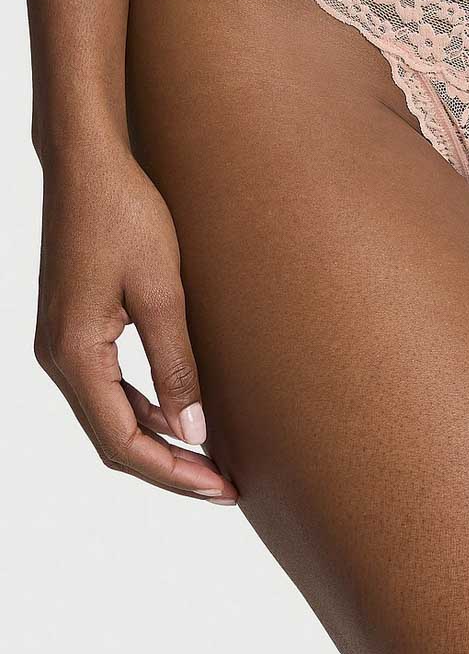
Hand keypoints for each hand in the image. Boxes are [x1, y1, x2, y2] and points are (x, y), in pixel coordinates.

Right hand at [34, 141, 236, 503]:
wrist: (89, 164)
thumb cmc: (125, 215)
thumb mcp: (162, 290)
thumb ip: (175, 364)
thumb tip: (191, 430)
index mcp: (74, 353)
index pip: (122, 441)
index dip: (173, 472)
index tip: (219, 489)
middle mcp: (58, 356)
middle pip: (112, 437)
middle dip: (169, 466)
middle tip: (224, 485)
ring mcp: (62, 342)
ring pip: (109, 415)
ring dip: (157, 439)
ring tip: (210, 458)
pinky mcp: (75, 326)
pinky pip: (107, 385)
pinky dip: (143, 406)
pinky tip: (180, 410)